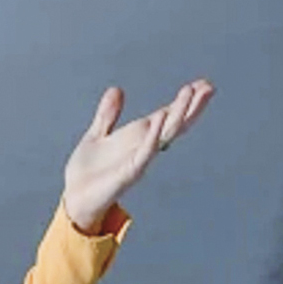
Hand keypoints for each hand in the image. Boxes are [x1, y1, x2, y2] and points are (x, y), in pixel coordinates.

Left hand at [62, 79, 214, 233]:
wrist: (74, 199)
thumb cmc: (87, 173)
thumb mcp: (96, 136)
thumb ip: (108, 114)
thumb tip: (116, 89)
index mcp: (138, 137)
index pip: (167, 116)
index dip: (183, 101)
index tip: (202, 83)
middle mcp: (143, 147)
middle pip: (174, 124)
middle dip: (191, 106)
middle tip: (208, 86)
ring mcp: (139, 160)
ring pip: (165, 134)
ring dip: (178, 113)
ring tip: (189, 93)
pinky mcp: (129, 172)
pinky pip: (145, 152)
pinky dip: (153, 135)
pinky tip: (160, 118)